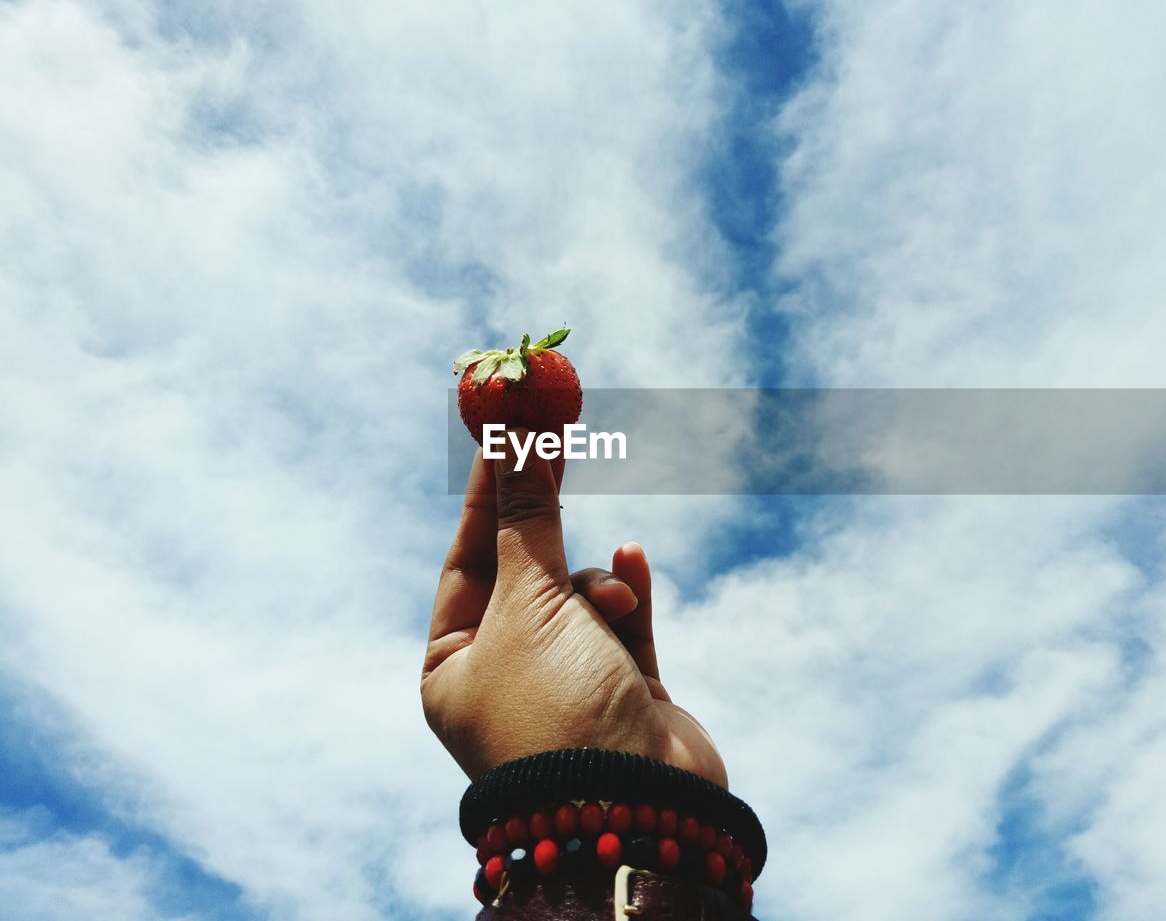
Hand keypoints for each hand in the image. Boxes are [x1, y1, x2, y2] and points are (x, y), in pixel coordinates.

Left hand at [421, 436, 726, 787]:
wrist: (637, 809)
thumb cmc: (558, 709)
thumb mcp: (531, 602)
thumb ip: (529, 519)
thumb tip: (515, 437)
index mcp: (455, 667)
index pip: (466, 557)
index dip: (489, 491)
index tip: (505, 429)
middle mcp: (506, 674)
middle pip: (524, 569)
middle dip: (543, 513)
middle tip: (554, 434)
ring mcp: (568, 683)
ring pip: (580, 595)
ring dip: (597, 585)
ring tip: (608, 609)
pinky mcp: (624, 691)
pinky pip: (623, 624)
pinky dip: (628, 594)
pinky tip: (636, 564)